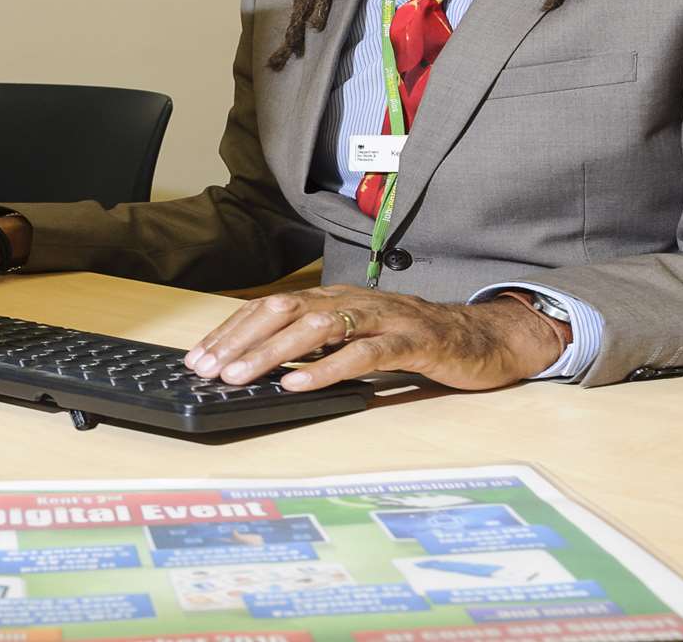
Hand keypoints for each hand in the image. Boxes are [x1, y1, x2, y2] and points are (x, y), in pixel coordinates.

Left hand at [183, 285, 564, 391]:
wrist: (483, 339)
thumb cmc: (415, 341)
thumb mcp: (358, 340)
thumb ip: (319, 346)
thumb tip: (263, 367)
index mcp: (336, 300)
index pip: (271, 306)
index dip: (232, 330)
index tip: (199, 357)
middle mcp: (353, 301)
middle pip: (285, 309)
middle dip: (240, 338)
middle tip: (207, 368)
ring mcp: (383, 319)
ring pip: (318, 327)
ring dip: (272, 352)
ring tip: (241, 375)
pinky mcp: (411, 342)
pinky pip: (364, 353)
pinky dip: (327, 368)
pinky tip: (299, 382)